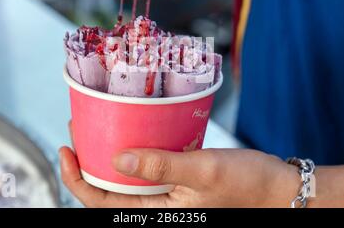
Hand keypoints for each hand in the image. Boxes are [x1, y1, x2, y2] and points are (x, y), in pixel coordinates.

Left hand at [59, 142, 299, 207]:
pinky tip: (132, 133)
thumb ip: (160, 166)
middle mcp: (159, 208)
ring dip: (109, 156)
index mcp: (159, 215)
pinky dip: (134, 152)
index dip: (78, 180)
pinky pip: (147, 170)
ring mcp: (167, 197)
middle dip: (88, 163)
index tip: (66, 150)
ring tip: (97, 129)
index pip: (103, 204)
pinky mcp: (177, 182)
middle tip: (78, 131)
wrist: (277, 188)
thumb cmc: (248, 184)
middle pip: (109, 190)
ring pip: (126, 180)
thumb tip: (117, 160)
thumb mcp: (203, 171)